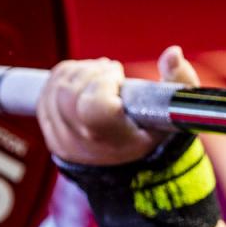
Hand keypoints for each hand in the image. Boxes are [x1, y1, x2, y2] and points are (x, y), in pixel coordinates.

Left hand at [38, 45, 199, 166]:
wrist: (133, 174)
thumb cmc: (156, 137)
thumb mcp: (176, 112)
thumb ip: (180, 81)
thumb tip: (172, 53)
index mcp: (113, 140)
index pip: (92, 106)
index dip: (103, 81)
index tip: (119, 76)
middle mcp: (83, 144)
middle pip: (70, 91)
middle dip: (93, 72)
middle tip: (113, 74)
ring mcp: (62, 142)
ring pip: (56, 88)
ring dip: (80, 72)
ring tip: (102, 79)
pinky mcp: (50, 135)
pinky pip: (45, 93)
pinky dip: (63, 78)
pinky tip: (84, 82)